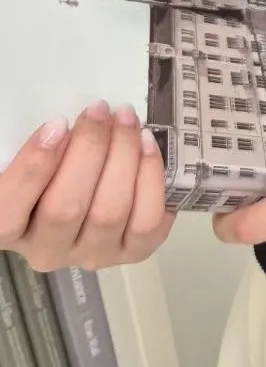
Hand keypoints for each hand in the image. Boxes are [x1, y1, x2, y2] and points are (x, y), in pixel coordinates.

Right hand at [0, 102, 174, 272]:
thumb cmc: (55, 168)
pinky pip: (147, 222)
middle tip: (101, 111)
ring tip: (128, 123)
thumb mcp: (31, 158)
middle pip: (66, 208)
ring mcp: (91, 255)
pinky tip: (148, 147)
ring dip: (124, 159)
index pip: (8, 208)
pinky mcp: (131, 253)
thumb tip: (60, 126)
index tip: (57, 124)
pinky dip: (151, 181)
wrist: (92, 190)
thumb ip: (38, 149)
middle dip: (90, 149)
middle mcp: (47, 250)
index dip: (34, 166)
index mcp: (9, 227)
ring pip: (110, 214)